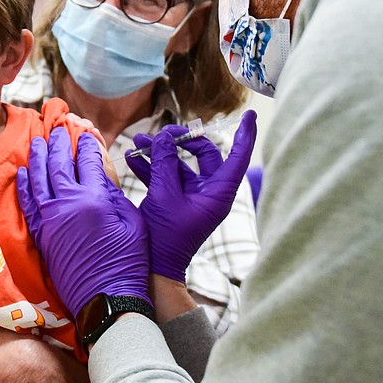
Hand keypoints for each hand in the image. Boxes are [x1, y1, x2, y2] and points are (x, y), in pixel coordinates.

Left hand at [17, 129, 149, 316]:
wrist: (108, 300)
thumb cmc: (129, 262)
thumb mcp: (132, 221)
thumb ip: (114, 193)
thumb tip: (100, 173)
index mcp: (95, 198)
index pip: (88, 159)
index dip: (87, 143)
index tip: (87, 133)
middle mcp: (68, 205)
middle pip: (58, 163)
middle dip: (58, 141)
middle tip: (58, 127)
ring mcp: (51, 220)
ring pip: (38, 178)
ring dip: (37, 156)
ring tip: (38, 141)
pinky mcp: (42, 235)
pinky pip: (28, 203)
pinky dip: (24, 185)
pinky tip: (23, 173)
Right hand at [124, 111, 256, 282]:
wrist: (155, 267)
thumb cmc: (166, 236)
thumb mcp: (164, 194)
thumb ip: (165, 162)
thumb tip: (165, 138)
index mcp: (218, 193)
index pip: (238, 157)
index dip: (245, 135)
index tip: (249, 116)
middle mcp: (210, 192)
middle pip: (204, 154)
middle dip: (182, 140)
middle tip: (162, 133)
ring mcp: (193, 196)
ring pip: (180, 164)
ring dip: (159, 152)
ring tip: (137, 141)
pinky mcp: (177, 200)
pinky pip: (167, 177)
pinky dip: (152, 167)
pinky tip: (132, 158)